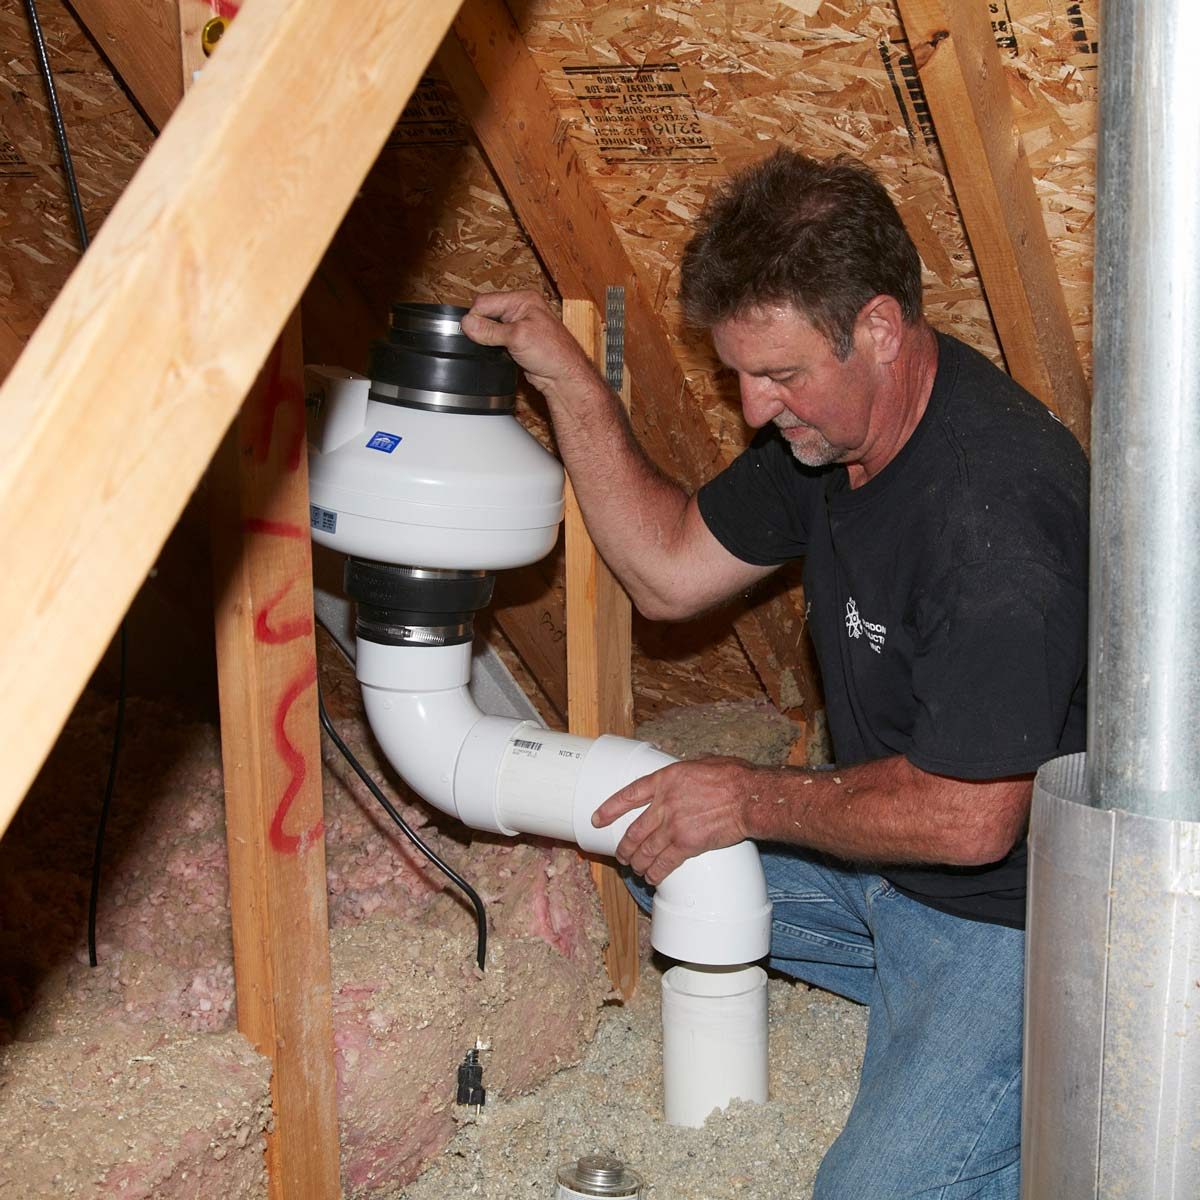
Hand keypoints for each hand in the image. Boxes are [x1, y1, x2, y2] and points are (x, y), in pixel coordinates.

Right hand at [460, 290, 597, 396]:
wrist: (564, 377)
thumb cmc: (553, 353)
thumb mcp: (517, 337)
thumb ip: (490, 330)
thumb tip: (468, 323)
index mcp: (523, 299)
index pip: (486, 301)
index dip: (475, 316)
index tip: (470, 332)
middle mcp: (521, 309)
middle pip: (486, 312)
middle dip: (481, 327)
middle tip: (482, 342)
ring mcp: (518, 325)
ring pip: (490, 327)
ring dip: (487, 337)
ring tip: (493, 348)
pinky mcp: (516, 341)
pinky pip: (496, 339)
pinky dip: (492, 345)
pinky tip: (497, 353)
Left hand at [590, 756, 756, 884]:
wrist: (747, 796)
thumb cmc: (732, 776)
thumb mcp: (702, 763)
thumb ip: (684, 775)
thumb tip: (683, 779)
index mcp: (665, 779)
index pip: (628, 795)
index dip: (610, 808)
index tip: (598, 818)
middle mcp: (664, 803)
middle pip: (634, 830)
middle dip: (625, 846)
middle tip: (621, 854)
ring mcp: (673, 825)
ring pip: (645, 850)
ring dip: (637, 862)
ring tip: (634, 869)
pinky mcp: (686, 844)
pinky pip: (663, 863)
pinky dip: (654, 872)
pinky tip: (651, 877)